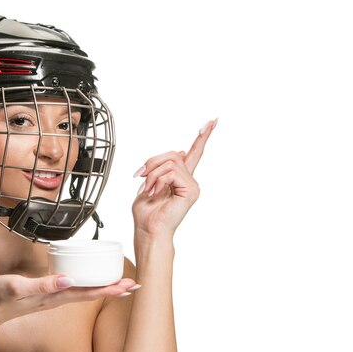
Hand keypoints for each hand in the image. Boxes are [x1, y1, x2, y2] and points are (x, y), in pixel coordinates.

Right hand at [0, 274, 136, 327]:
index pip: (88, 292)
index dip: (109, 289)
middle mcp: (57, 298)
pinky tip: (89, 281)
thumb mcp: (18, 287)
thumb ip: (42, 284)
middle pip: (92, 293)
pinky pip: (73, 289)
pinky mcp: (46, 294)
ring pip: (84, 292)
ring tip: (120, 283)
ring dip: (103, 287)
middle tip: (134, 284)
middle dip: (113, 289)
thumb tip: (67, 279)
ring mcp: (52, 298)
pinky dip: (87, 285)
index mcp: (54, 296)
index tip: (128, 285)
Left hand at [132, 119, 216, 240]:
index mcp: (181, 178)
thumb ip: (163, 167)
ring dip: (152, 174)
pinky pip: (171, 173)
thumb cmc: (147, 213)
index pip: (194, 153)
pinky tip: (154, 192)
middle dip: (152, 162)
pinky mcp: (191, 190)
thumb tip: (181, 152)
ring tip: (148, 189)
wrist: (148, 230)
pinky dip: (157, 180)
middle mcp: (190, 180)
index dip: (203, 136)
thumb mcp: (150, 182)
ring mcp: (192, 185)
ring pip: (170, 162)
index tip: (212, 121)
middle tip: (140, 176)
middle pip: (173, 154)